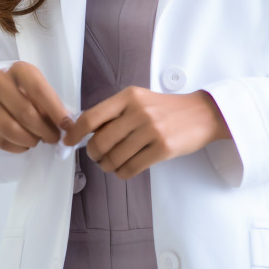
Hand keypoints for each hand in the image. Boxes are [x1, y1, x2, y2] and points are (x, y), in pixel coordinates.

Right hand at [0, 61, 72, 153]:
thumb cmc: (27, 87)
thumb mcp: (40, 86)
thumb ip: (51, 102)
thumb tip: (65, 125)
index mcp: (19, 69)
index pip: (38, 90)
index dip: (55, 111)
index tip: (67, 126)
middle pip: (24, 112)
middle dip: (43, 130)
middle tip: (54, 138)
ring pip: (9, 129)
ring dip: (29, 140)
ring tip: (39, 140)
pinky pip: (0, 140)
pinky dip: (16, 147)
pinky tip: (26, 145)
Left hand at [61, 87, 230, 179]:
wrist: (201, 114)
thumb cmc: (166, 109)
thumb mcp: (140, 100)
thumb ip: (115, 113)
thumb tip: (86, 132)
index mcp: (129, 96)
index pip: (92, 116)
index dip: (75, 132)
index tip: (68, 141)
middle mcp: (138, 111)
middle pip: (100, 142)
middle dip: (93, 154)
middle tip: (96, 156)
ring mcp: (151, 130)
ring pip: (115, 158)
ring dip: (108, 165)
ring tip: (112, 163)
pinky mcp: (162, 148)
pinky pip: (131, 168)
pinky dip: (123, 172)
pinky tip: (125, 168)